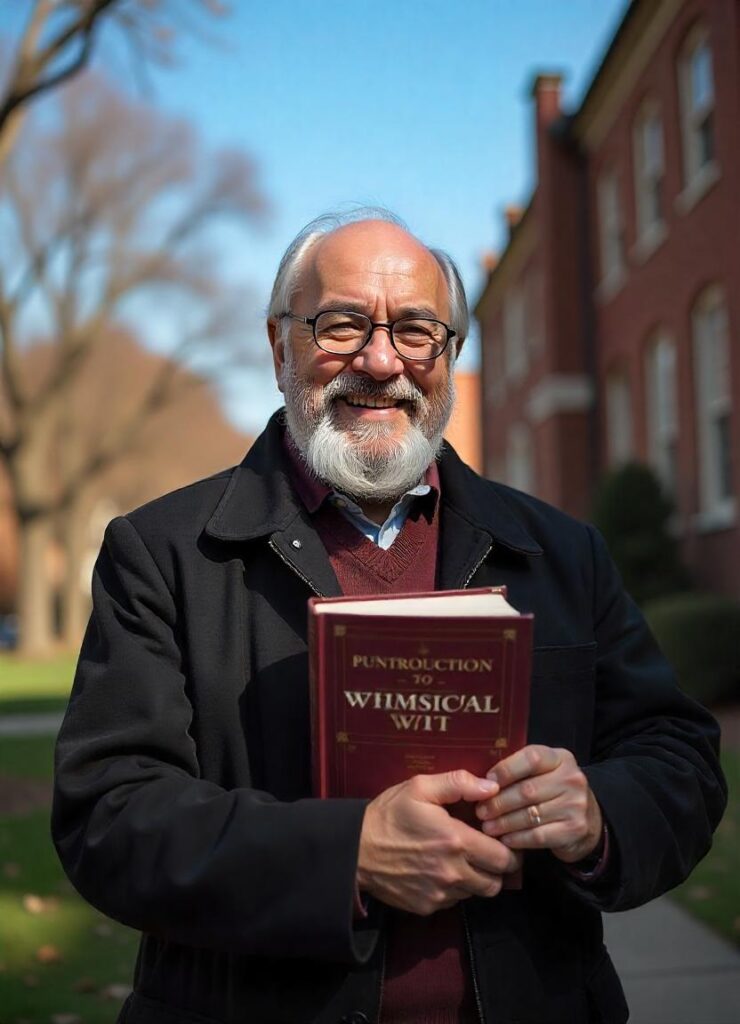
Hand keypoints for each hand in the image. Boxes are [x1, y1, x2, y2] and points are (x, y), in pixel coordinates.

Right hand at [356, 770, 521, 914]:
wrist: (355, 850)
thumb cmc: (389, 814)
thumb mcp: (419, 787)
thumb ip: (458, 783)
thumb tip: (492, 787)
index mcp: (456, 841)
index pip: (504, 858)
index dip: (509, 850)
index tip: (501, 839)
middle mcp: (452, 873)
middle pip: (496, 882)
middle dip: (498, 868)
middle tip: (489, 852)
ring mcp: (440, 894)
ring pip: (477, 894)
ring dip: (477, 879)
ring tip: (464, 860)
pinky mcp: (427, 907)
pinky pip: (455, 902)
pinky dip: (455, 889)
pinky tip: (442, 870)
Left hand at [476, 745, 602, 864]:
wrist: (589, 820)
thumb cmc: (553, 792)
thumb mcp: (543, 772)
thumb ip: (519, 771)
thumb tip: (482, 780)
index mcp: (560, 758)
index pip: (531, 758)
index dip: (506, 770)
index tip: (485, 782)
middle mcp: (572, 779)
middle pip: (527, 790)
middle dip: (499, 802)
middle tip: (480, 810)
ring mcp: (576, 805)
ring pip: (530, 815)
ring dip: (504, 823)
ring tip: (488, 826)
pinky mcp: (575, 829)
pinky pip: (539, 836)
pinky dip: (518, 839)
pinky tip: (505, 840)